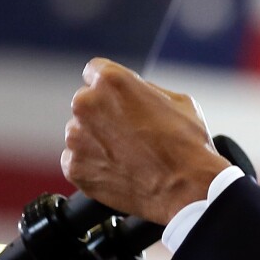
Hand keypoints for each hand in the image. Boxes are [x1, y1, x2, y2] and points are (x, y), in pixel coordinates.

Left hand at [61, 57, 230, 224]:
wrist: (185, 188)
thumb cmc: (186, 143)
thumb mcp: (176, 101)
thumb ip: (144, 91)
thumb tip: (132, 93)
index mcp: (110, 80)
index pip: (94, 72)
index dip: (110, 87)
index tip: (118, 100)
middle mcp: (87, 104)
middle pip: (86, 102)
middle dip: (103, 114)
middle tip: (128, 132)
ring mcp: (77, 138)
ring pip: (80, 132)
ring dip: (96, 140)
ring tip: (126, 155)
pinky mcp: (73, 167)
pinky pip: (76, 160)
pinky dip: (92, 165)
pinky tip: (117, 170)